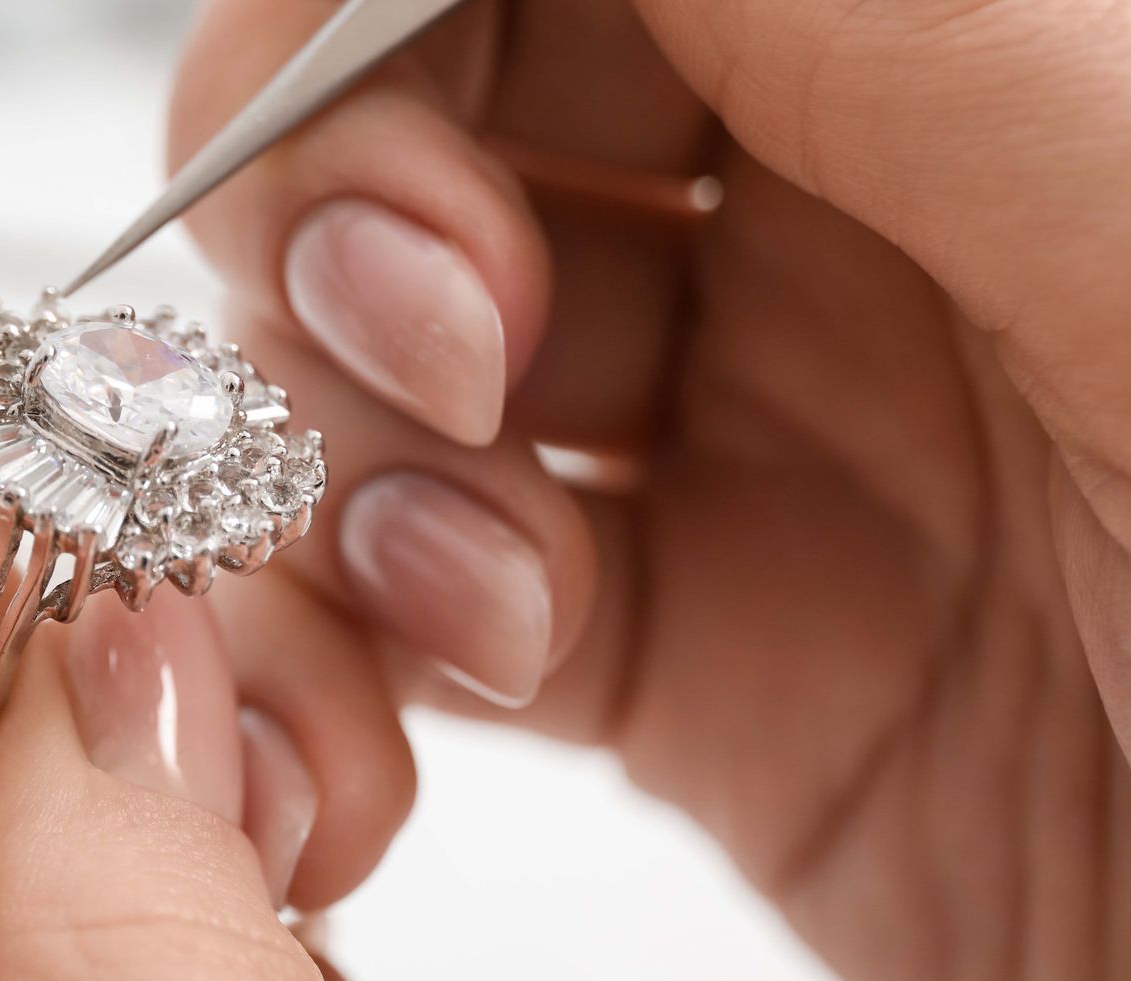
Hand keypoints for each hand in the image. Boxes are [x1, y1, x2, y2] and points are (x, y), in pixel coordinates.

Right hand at [169, 0, 1130, 976]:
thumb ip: (876, 12)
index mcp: (976, 63)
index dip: (395, 2)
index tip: (350, 99)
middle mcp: (859, 230)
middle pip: (455, 116)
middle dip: (357, 207)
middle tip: (433, 330)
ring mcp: (769, 449)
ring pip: (409, 357)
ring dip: (358, 441)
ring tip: (467, 568)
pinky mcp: (711, 664)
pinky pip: (444, 585)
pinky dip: (382, 616)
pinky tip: (470, 661)